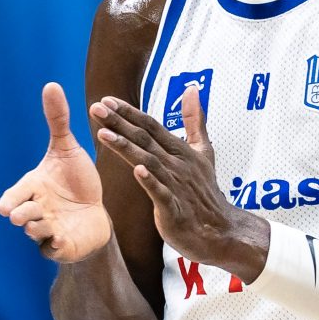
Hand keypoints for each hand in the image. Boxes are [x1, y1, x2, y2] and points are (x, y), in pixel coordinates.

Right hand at [0, 84, 111, 262]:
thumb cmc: (76, 179)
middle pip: (22, 216)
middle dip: (22, 215)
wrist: (95, 211)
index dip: (11, 201)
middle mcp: (36, 210)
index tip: (7, 206)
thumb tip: (51, 84)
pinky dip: (56, 246)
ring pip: (35, 233)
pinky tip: (63, 240)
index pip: (14, 195)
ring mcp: (48, 230)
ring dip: (37, 229)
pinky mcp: (62, 246)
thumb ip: (57, 120)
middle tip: (26, 214)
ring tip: (42, 223)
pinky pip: (54, 250)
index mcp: (33, 188)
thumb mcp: (67, 148)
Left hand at [91, 88, 269, 280]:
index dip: (129, 113)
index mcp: (180, 150)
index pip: (151, 126)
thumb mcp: (203, 151)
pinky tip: (137, 171)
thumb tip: (192, 89)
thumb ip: (195, 120)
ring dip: (126, 147)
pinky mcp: (175, 209)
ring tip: (103, 134)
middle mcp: (177, 164)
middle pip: (145, 139)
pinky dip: (150, 181)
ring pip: (149, 162)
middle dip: (120, 123)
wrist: (221, 230)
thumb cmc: (205, 191)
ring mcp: (176, 186)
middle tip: (97, 108)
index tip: (107, 100)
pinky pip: (161, 193)